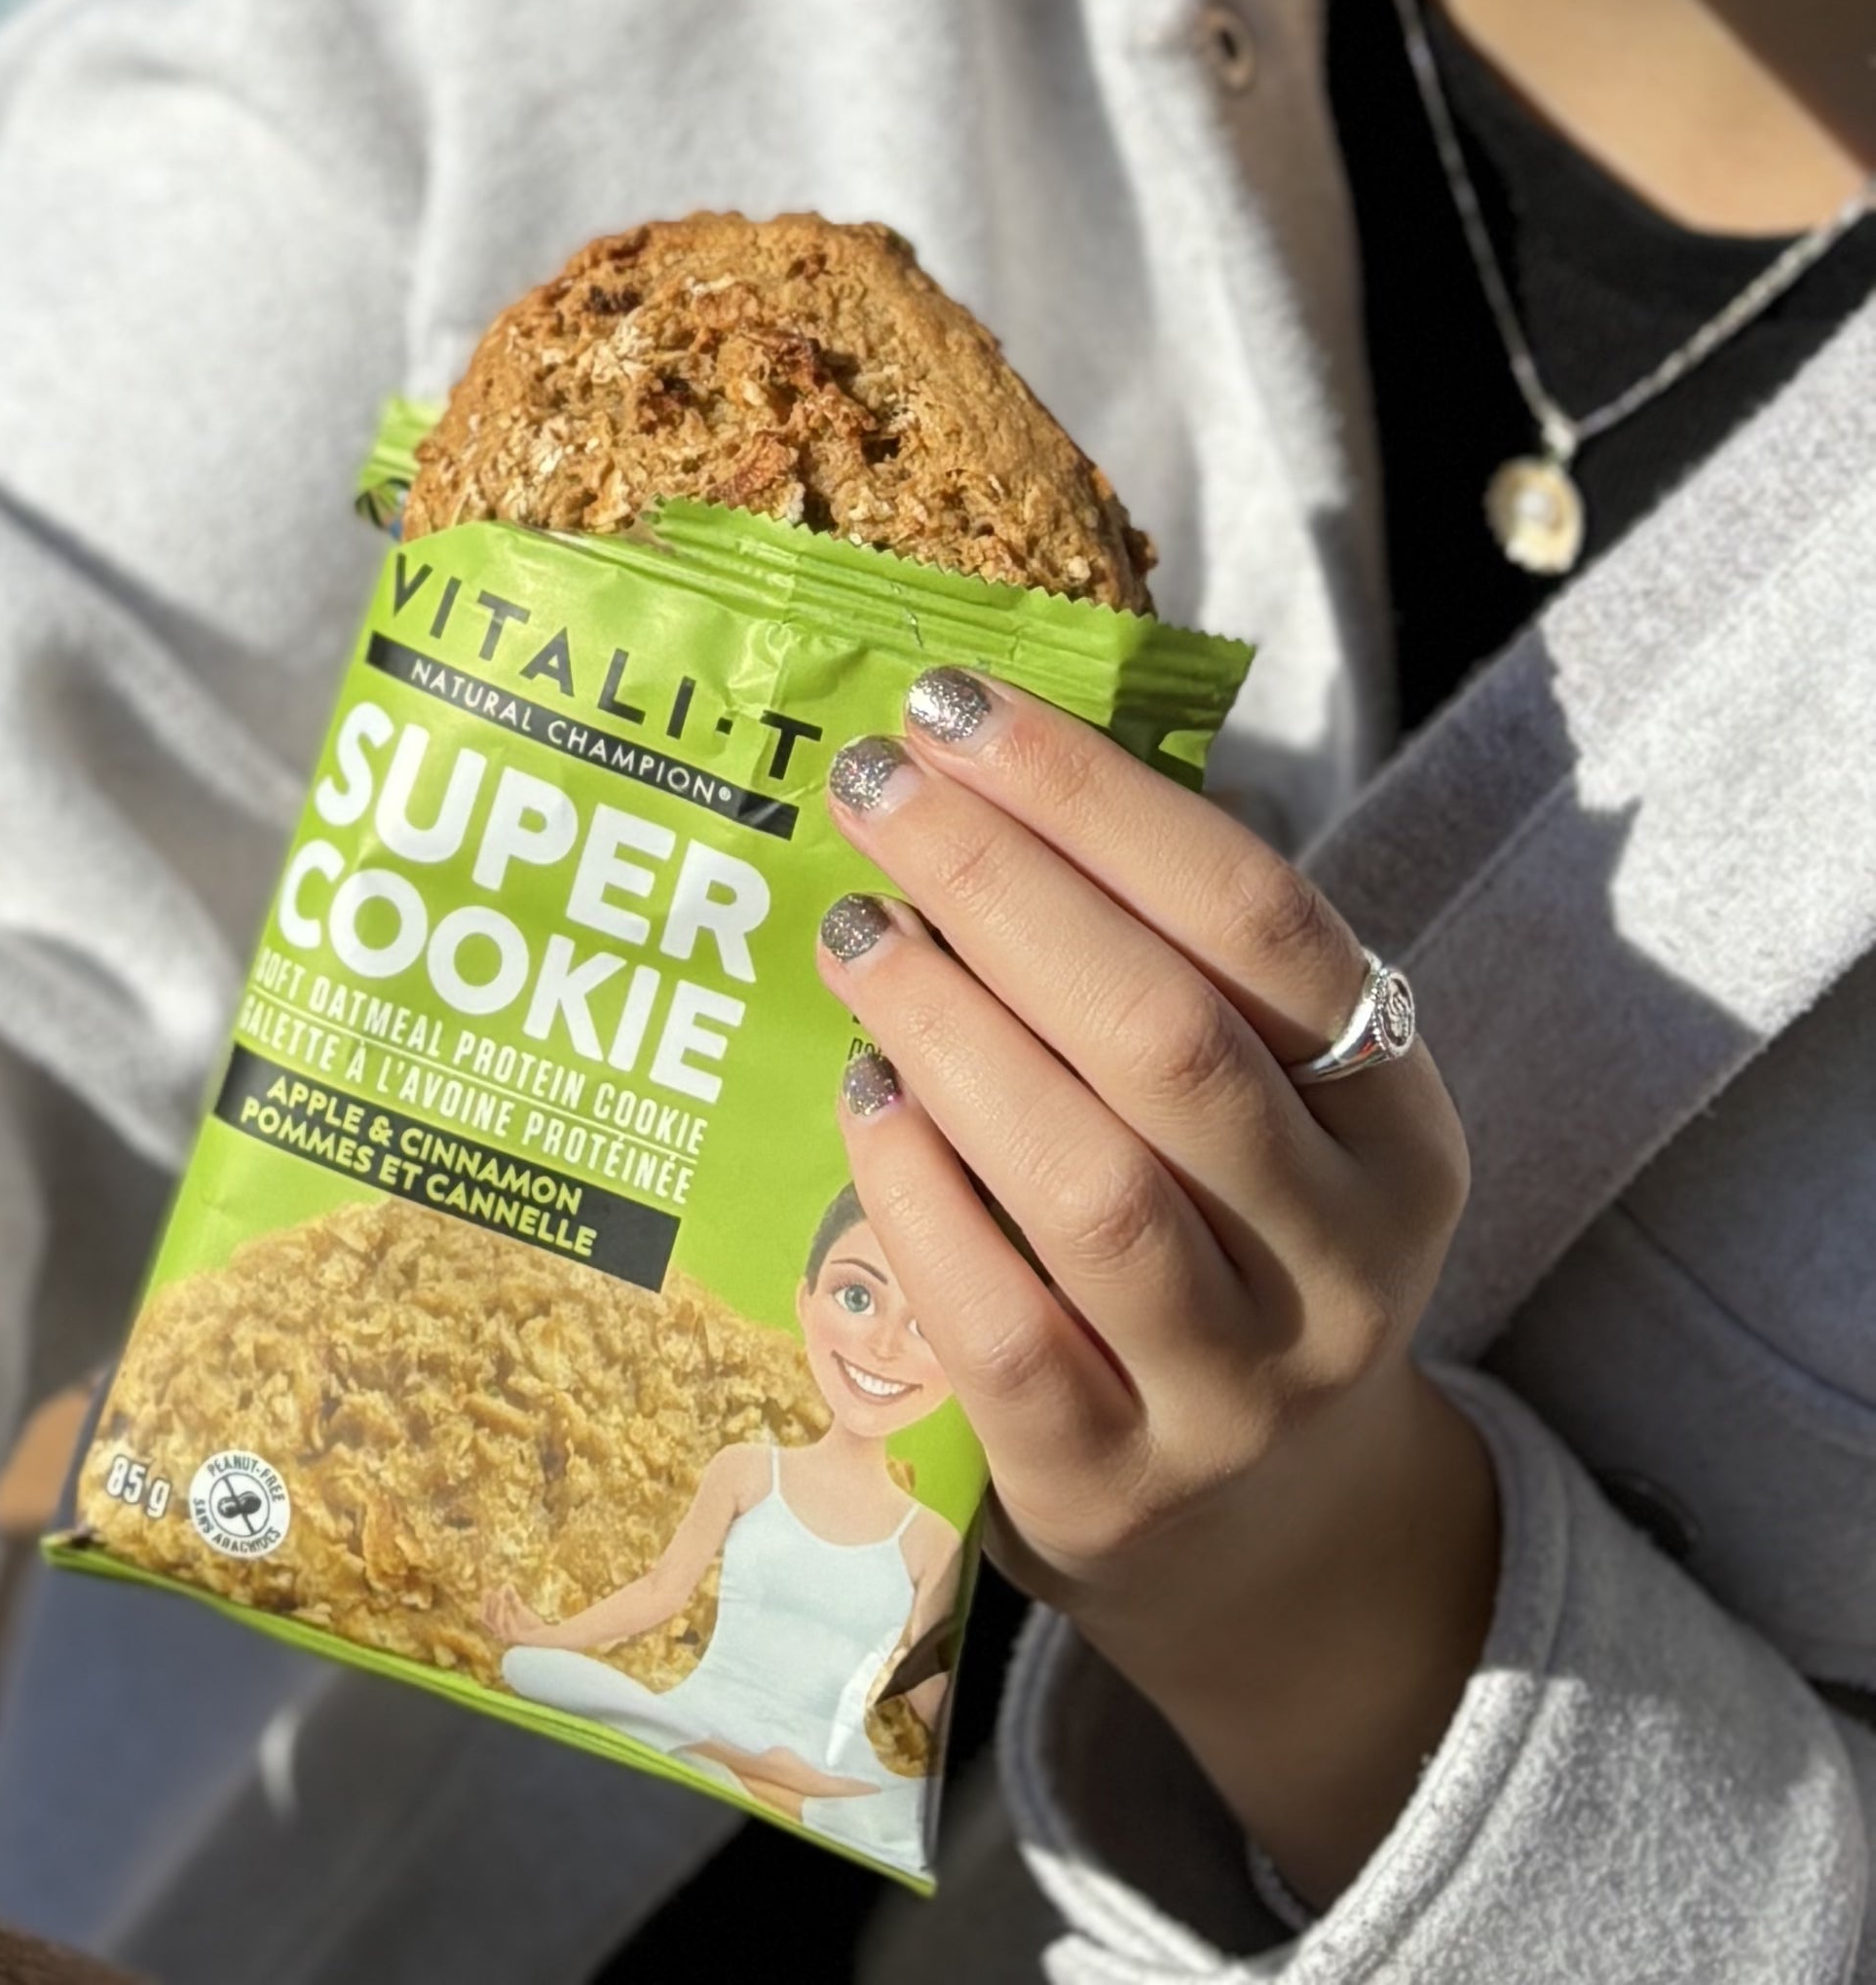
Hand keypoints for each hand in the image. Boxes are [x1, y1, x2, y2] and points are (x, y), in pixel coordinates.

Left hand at [816, 679, 1494, 1911]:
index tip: (953, 705)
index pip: (1258, 920)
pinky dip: (920, 1198)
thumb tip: (966, 756)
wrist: (1261, 1541)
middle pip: (1168, 1038)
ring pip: (1093, 1184)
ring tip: (851, 929)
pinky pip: (1004, 1329)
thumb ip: (1159, 957)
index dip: (1096, 798)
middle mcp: (1342, 1261)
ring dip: (951, 1030)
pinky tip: (861, 1100)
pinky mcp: (1115, 1488)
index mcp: (1395, 1124)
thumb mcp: (1262, 1107)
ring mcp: (1236, 1391)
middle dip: (1000, 884)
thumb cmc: (1224, 1243)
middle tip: (872, 782)